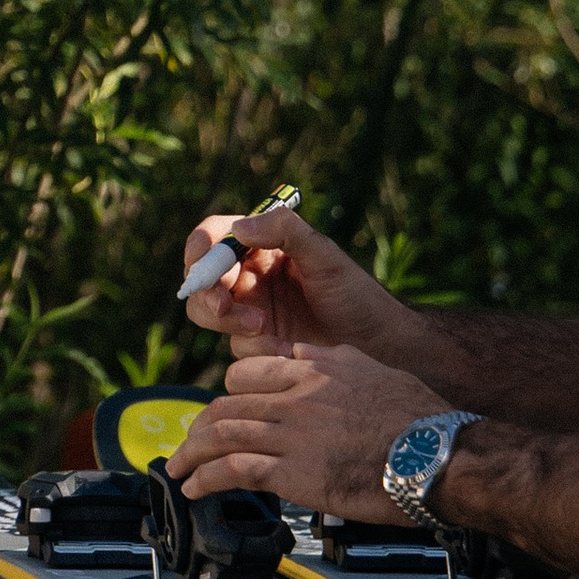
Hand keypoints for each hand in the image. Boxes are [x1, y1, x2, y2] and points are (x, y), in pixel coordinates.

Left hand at [169, 342, 447, 519]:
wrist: (435, 455)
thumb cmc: (417, 418)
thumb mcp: (370, 368)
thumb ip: (330, 361)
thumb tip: (303, 356)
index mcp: (313, 370)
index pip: (249, 373)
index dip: (229, 393)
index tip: (223, 409)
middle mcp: (295, 397)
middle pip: (228, 405)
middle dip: (201, 427)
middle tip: (190, 443)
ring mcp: (290, 434)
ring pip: (222, 435)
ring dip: (192, 453)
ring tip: (179, 467)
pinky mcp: (292, 473)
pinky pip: (233, 471)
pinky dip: (206, 478)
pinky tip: (194, 488)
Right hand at [177, 202, 405, 360]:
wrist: (376, 345)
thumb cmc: (355, 294)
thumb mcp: (325, 256)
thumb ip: (285, 232)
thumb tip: (239, 228)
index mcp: (262, 247)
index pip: (217, 237)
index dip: (201, 246)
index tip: (201, 259)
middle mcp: (250, 278)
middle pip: (203, 280)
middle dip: (206, 293)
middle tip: (223, 307)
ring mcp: (251, 312)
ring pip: (211, 315)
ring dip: (227, 322)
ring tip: (262, 327)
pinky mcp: (258, 345)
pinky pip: (237, 347)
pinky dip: (256, 349)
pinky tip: (286, 351)